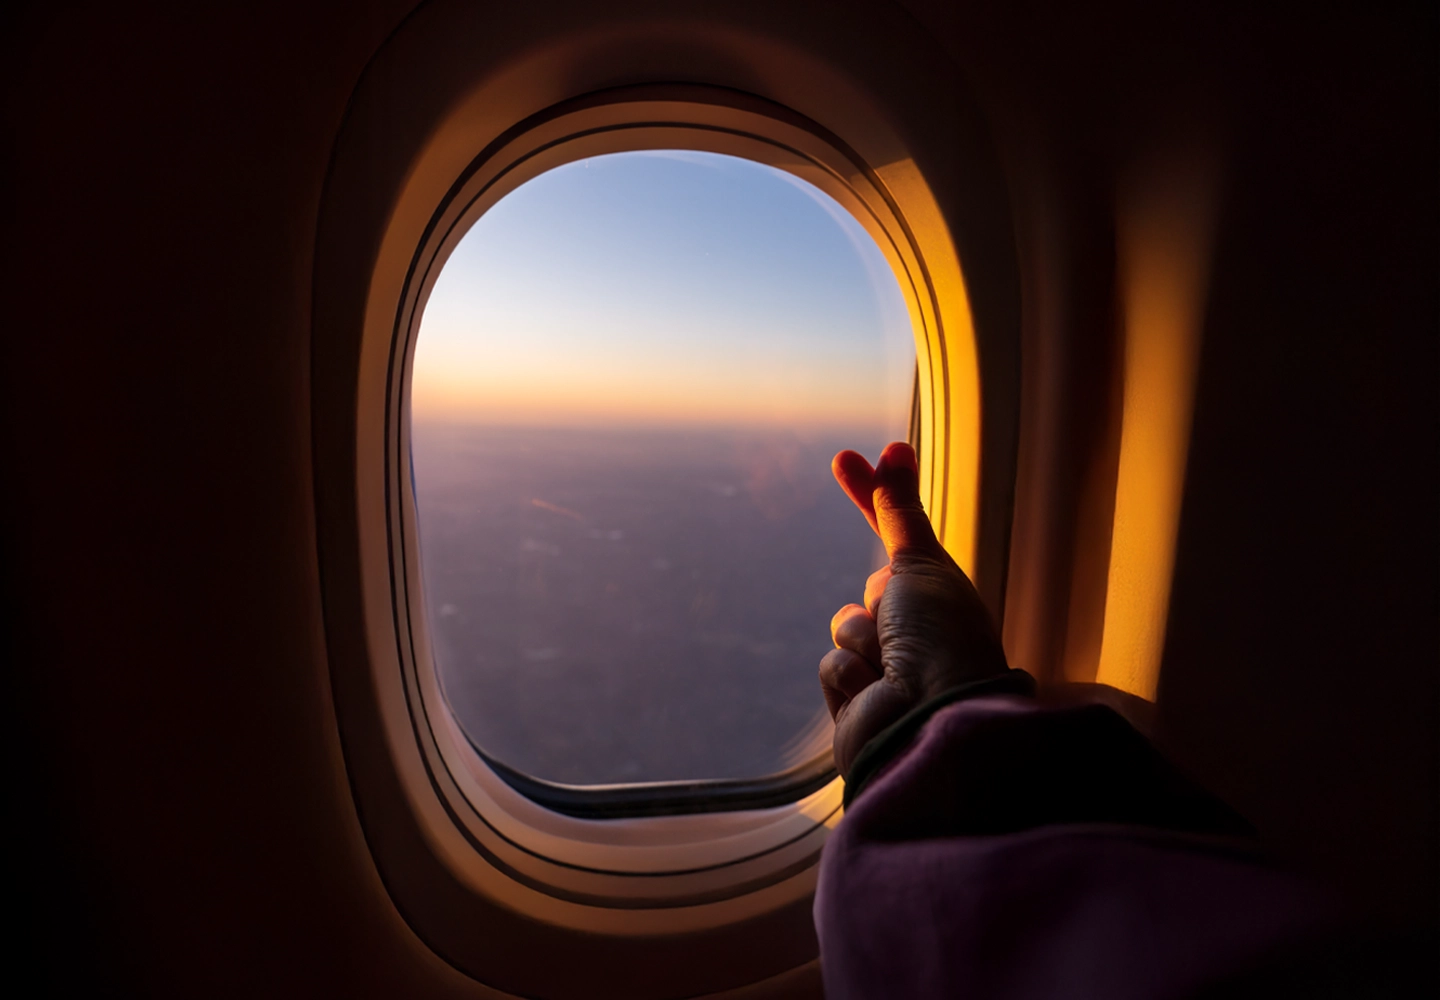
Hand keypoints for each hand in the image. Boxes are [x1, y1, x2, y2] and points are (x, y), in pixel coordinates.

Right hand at [819, 442, 1008, 775]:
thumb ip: (898, 512)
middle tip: (872, 542)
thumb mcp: (920, 566)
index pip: (900, 538)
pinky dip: (849, 674)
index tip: (845, 458)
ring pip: (845, 625)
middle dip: (877, 591)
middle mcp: (918, 633)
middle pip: (870, 587)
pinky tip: (875, 695)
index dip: (873, 496)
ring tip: (894, 667)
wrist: (929, 723)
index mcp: (944, 600)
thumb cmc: (941, 642)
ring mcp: (887, 669)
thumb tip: (895, 450)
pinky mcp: (856, 702)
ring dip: (863, 638)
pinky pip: (833, 664)